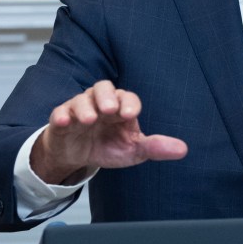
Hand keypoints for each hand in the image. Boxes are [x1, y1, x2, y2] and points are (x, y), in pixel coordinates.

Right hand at [30, 80, 187, 185]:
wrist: (78, 155)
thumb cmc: (108, 146)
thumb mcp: (132, 150)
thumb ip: (155, 148)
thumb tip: (183, 150)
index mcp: (121, 107)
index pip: (128, 98)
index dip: (129, 104)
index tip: (130, 114)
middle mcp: (100, 103)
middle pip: (103, 88)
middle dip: (106, 96)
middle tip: (109, 109)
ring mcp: (79, 109)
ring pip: (81, 99)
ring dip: (85, 107)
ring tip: (89, 119)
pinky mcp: (61, 118)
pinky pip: (59, 112)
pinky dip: (61, 116)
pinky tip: (64, 122)